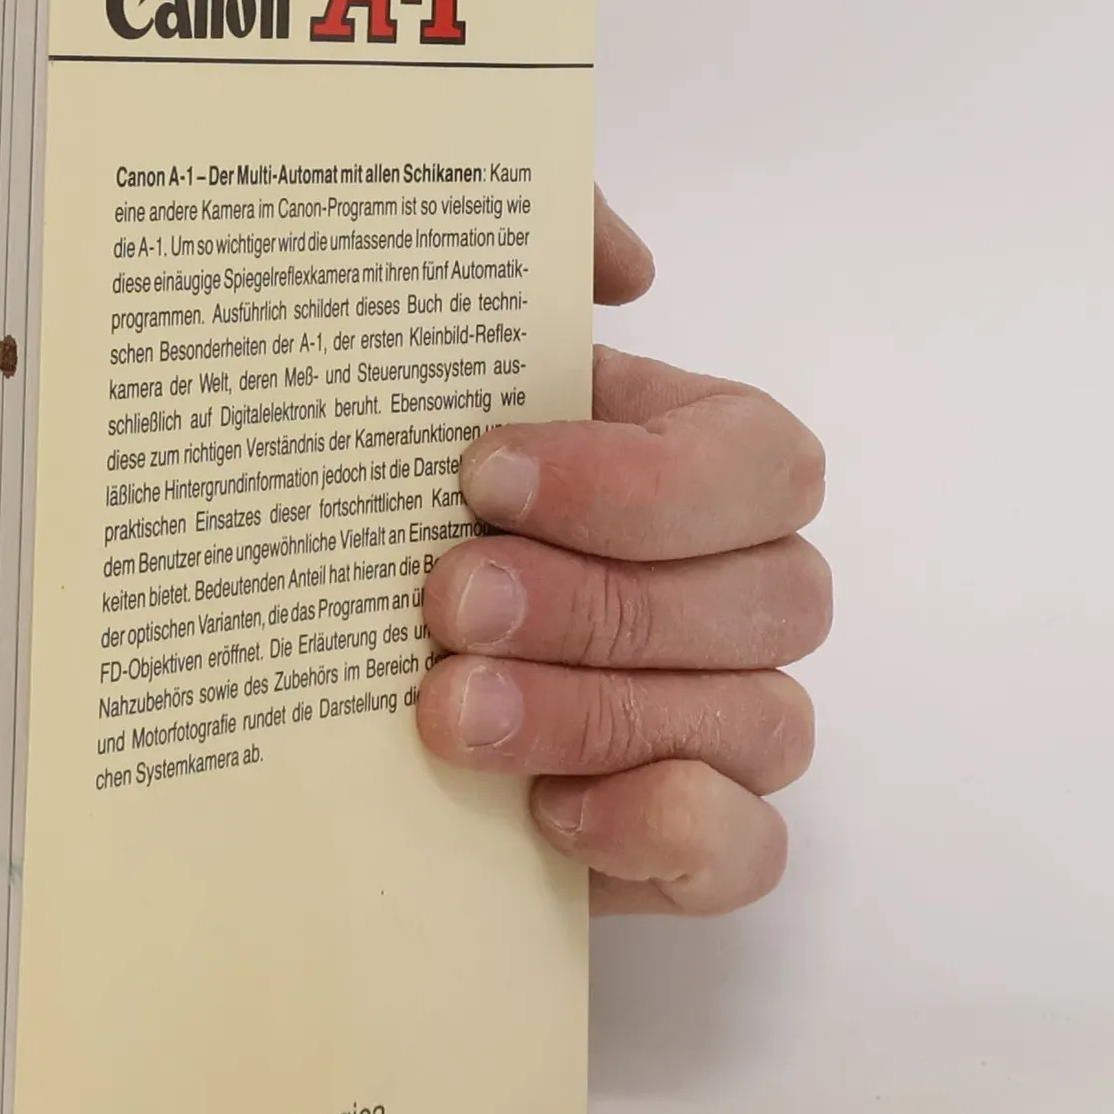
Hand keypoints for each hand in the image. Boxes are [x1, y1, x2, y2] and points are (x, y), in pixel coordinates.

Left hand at [417, 190, 829, 915]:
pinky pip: (747, 849)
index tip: (482, 473)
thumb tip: (624, 264)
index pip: (756, 463)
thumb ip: (525, 268)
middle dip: (597, 603)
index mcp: (706, 467)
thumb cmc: (417, 503)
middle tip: (447, 603)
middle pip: (768, 597)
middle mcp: (744, 589)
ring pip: (758, 721)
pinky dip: (660, 828)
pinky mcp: (697, 839)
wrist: (346, 672)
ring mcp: (735, 719)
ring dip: (597, 713)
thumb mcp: (441, 368)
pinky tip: (544, 814)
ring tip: (448, 714)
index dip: (636, 479)